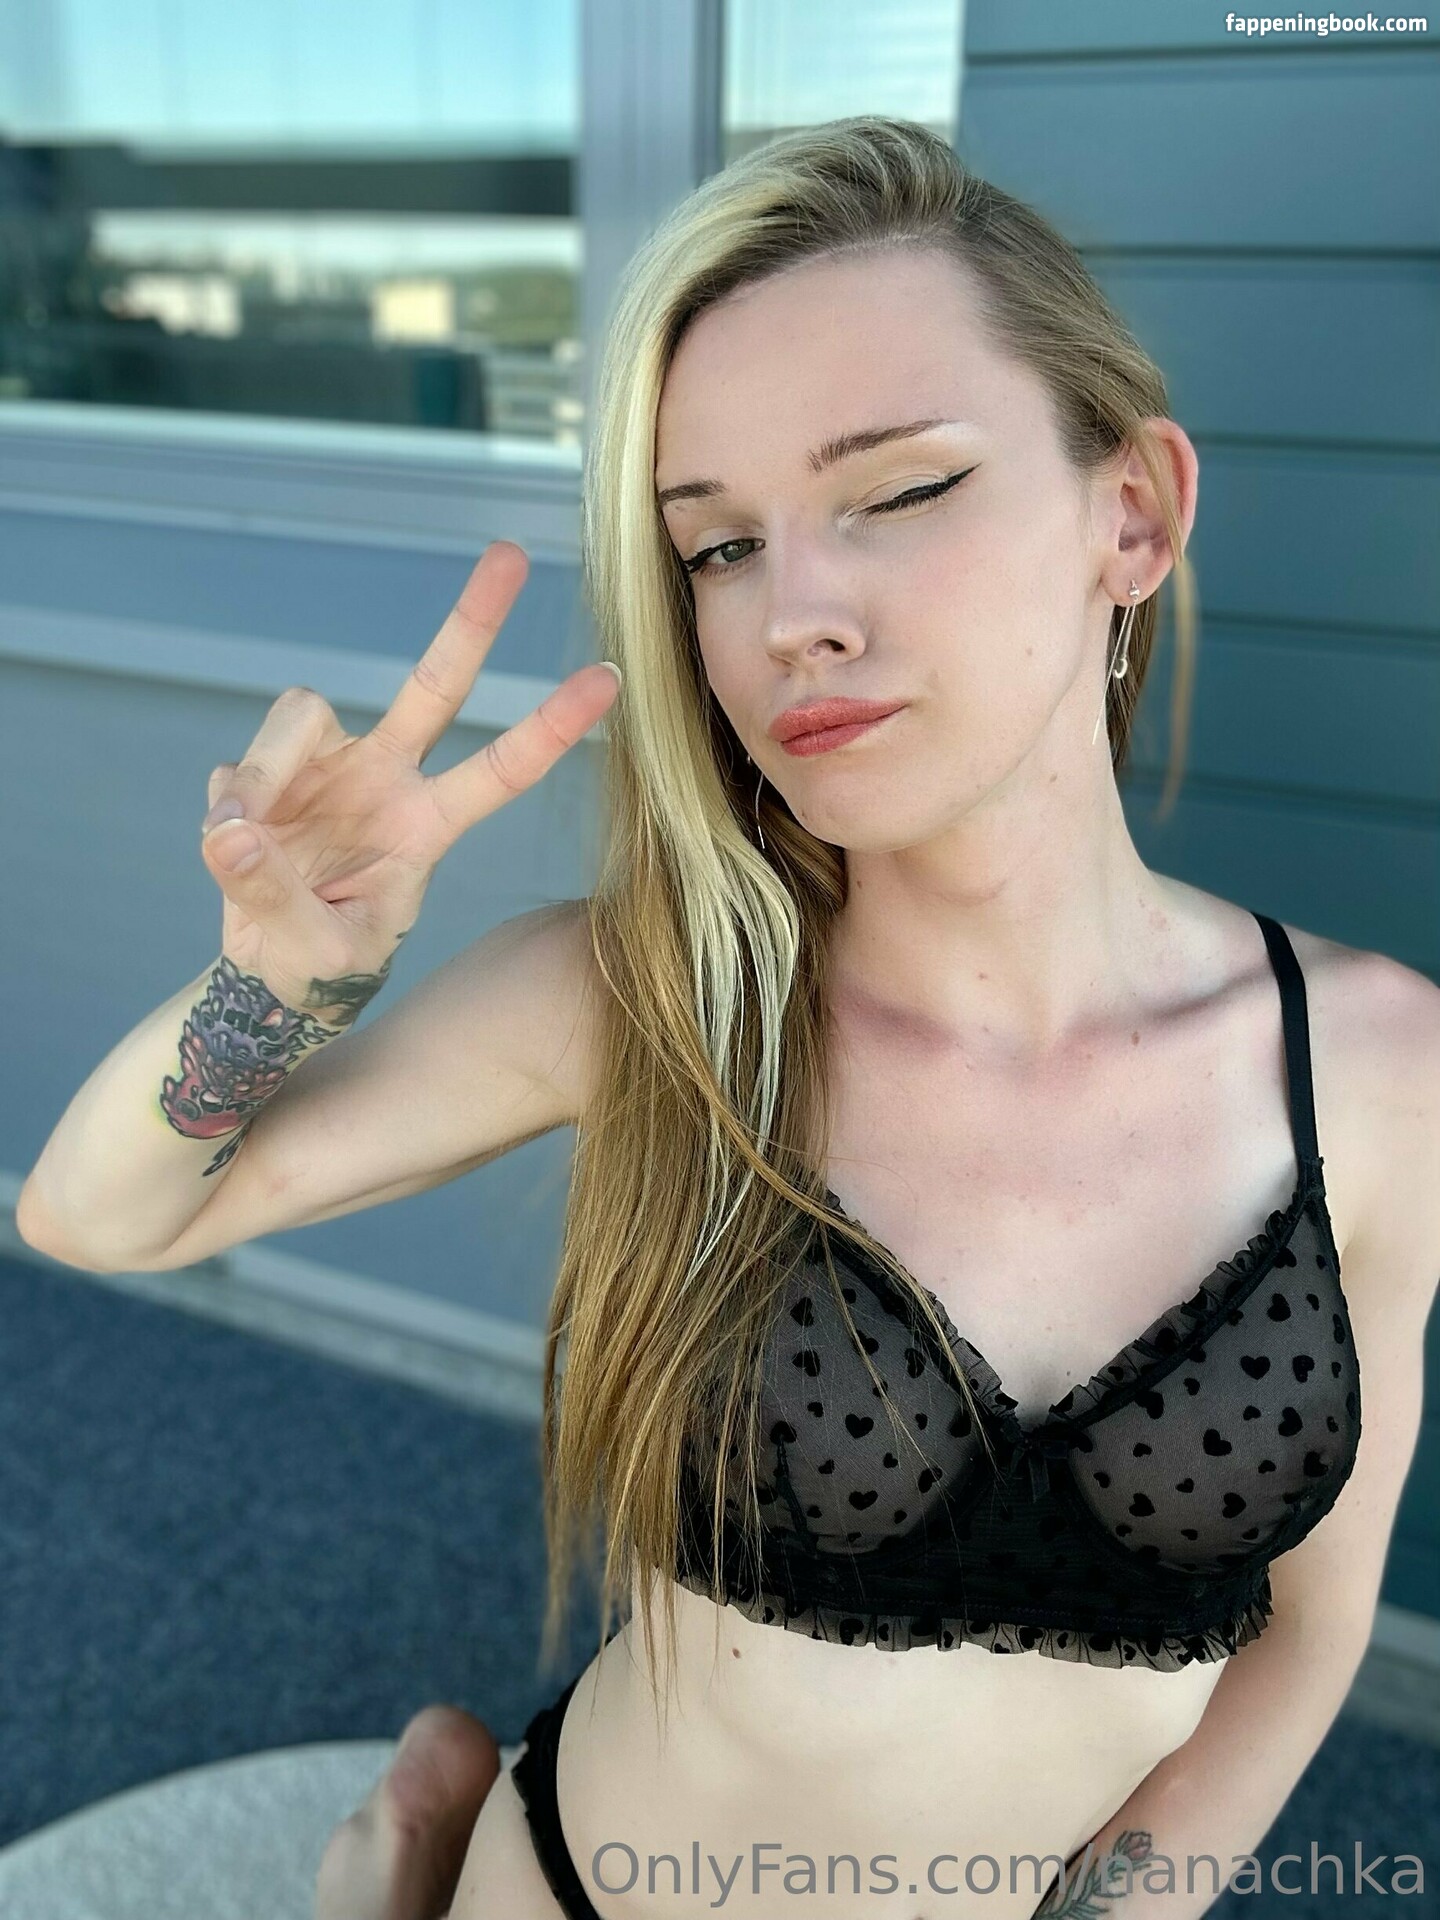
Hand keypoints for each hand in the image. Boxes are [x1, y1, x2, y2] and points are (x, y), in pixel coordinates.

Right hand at [199, 541, 619, 1028]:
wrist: (268, 974)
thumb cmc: (318, 964)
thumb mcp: (314, 952)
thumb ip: (274, 896)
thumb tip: (230, 833)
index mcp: (426, 827)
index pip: (501, 770)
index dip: (550, 727)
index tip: (609, 680)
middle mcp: (385, 779)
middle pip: (435, 685)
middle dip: (473, 622)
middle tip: (513, 553)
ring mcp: (327, 767)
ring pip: (300, 714)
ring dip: (264, 774)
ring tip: (240, 842)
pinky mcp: (267, 772)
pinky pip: (238, 767)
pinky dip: (226, 805)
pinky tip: (231, 847)